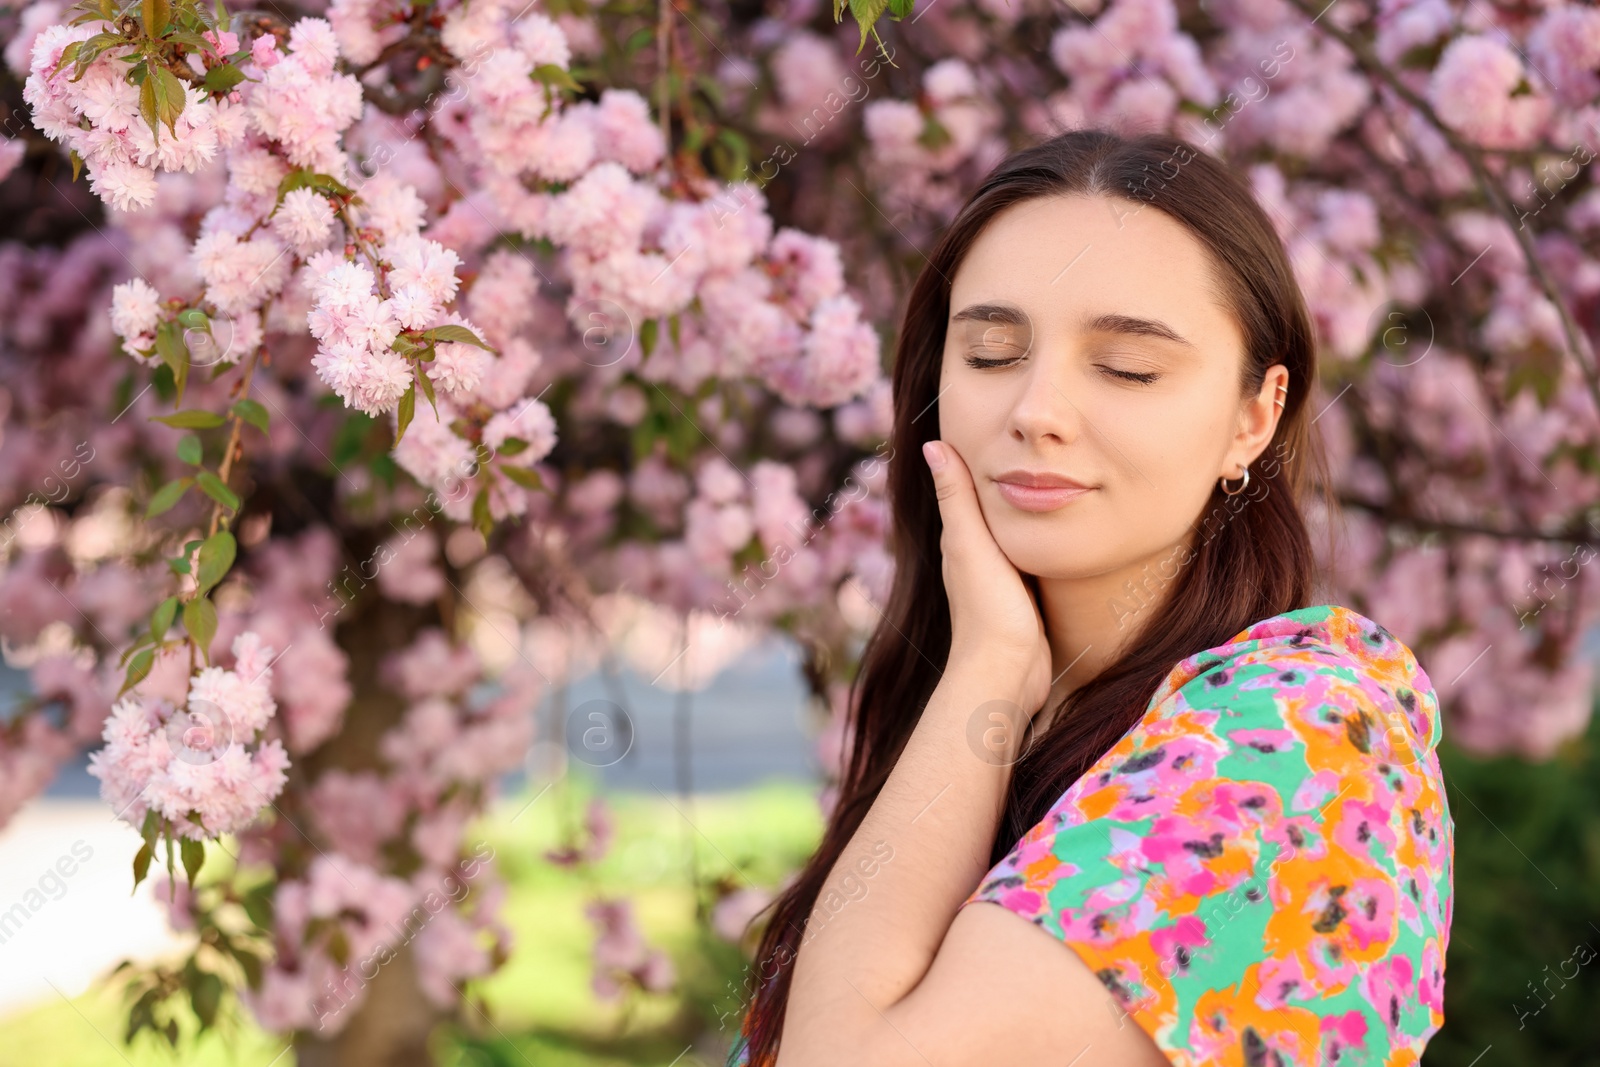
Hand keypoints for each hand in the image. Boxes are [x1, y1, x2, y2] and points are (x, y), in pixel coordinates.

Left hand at [922, 440, 1052, 715]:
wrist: (1009, 671)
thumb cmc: (988, 608)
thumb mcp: (972, 544)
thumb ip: (958, 498)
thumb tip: (932, 445)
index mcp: (961, 537)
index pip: (966, 486)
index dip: (976, 456)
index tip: (991, 420)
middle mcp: (977, 553)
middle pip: (990, 506)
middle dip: (1004, 477)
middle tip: (1030, 439)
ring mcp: (1001, 575)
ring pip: (1012, 529)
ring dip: (1025, 506)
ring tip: (1050, 472)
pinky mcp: (1025, 594)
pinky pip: (1032, 553)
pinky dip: (1041, 535)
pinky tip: (1059, 527)